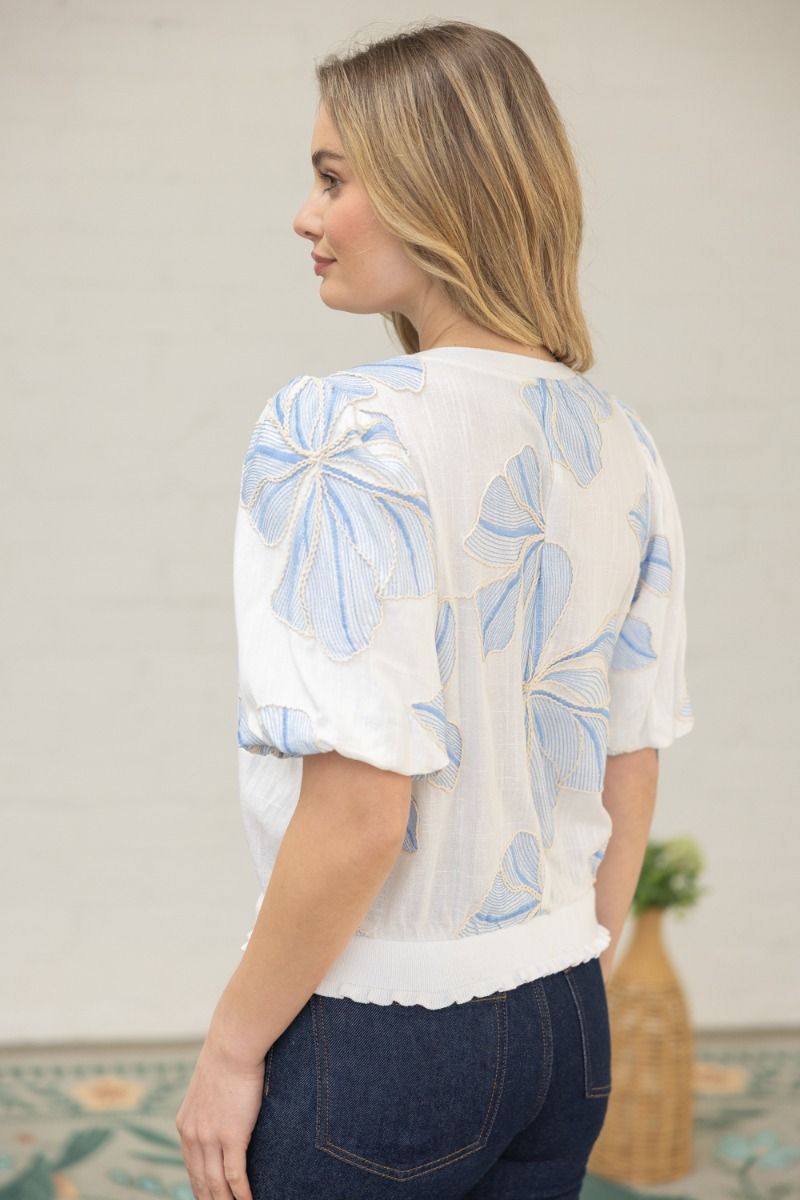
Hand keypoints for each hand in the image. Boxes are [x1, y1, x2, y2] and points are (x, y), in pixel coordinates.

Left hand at [175, 1032, 264, 1199]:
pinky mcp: (232, 1135)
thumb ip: (207, 1108)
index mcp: (185, 1125)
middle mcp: (193, 1135)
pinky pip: (235, 1174)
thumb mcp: (207, 1088)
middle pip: (201, 1181)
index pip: (191, 1167)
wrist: (232, 1045)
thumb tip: (219, 1114)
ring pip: (216, 1183)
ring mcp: (211, 1137)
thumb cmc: (225, 1059)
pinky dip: (242, 1192)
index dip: (199, 1188)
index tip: (207, 1198)